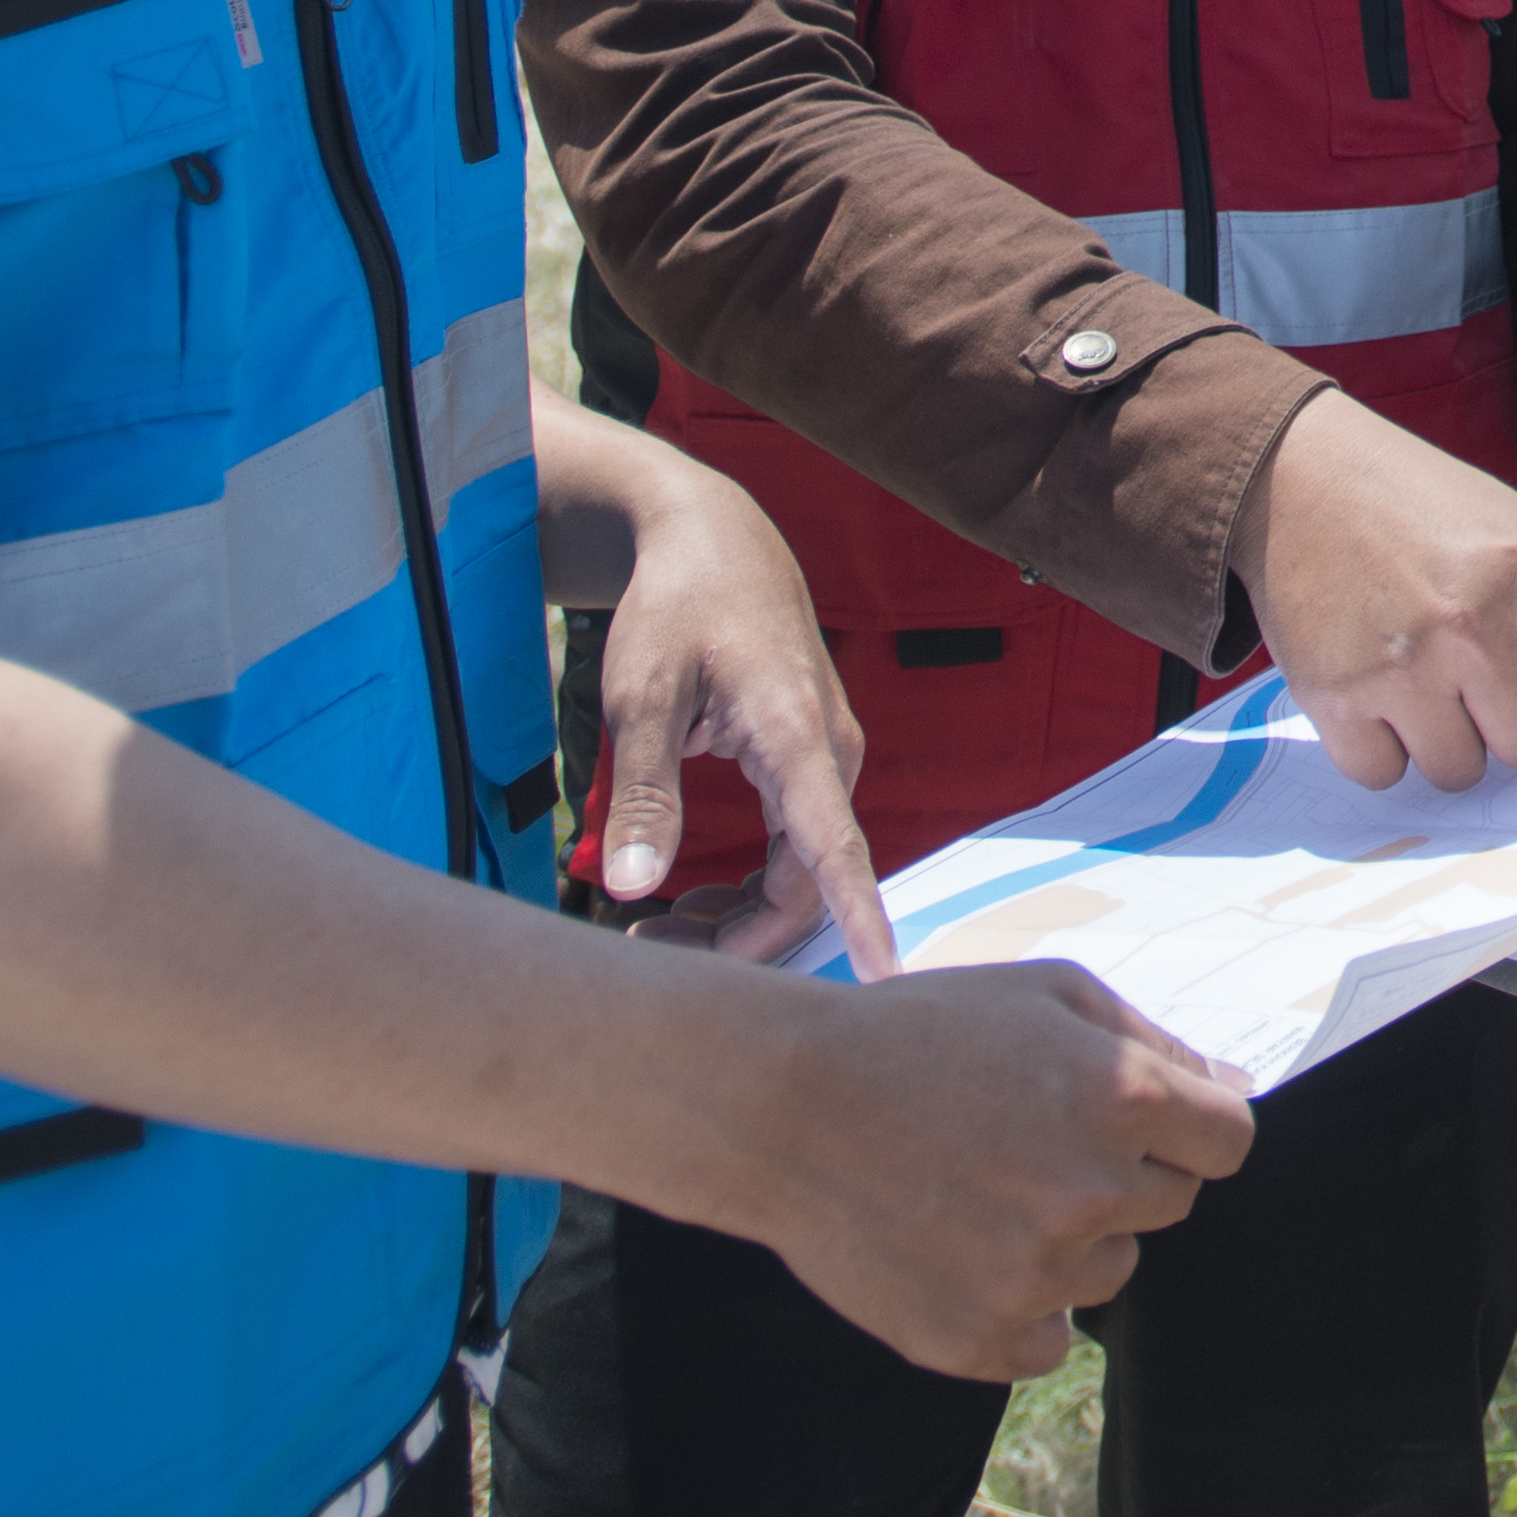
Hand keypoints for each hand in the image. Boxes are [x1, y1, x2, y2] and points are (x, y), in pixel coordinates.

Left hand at [578, 444, 889, 976]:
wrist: (716, 539)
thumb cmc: (679, 605)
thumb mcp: (642, 693)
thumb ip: (645, 791)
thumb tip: (632, 888)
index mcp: (795, 735)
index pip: (837, 848)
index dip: (860, 917)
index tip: (884, 977)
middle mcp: (828, 753)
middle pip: (806, 883)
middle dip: (737, 939)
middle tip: (645, 956)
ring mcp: (823, 758)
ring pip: (798, 871)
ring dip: (735, 916)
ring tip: (653, 935)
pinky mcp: (806, 761)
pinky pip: (793, 846)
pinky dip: (744, 883)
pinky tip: (689, 899)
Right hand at [729, 965, 1255, 1379]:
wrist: (786, 1106)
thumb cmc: (922, 1032)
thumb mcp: (1048, 992)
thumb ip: (1155, 1043)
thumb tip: (1230, 1090)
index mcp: (1124, 1098)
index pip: (1229, 1143)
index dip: (1190, 1128)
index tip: (1141, 1123)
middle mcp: (1092, 1192)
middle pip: (1171, 1205)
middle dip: (1123, 1173)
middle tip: (1033, 1142)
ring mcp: (1035, 1275)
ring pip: (1109, 1272)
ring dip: (1070, 1238)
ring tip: (984, 1188)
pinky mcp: (978, 1338)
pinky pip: (1049, 1340)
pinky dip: (1020, 1307)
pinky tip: (964, 1249)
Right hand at [1229, 391, 1516, 802]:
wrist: (1299, 478)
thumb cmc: (1417, 505)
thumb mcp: (1506, 528)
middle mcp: (1470, 622)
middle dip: (1507, 719)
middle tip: (1472, 665)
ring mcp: (1401, 664)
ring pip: (1459, 768)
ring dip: (1446, 735)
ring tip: (1417, 666)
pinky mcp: (1336, 696)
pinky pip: (1385, 774)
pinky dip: (1382, 745)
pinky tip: (1370, 681)